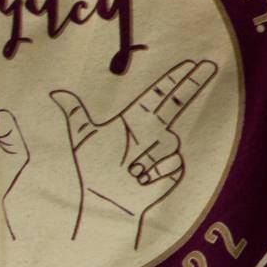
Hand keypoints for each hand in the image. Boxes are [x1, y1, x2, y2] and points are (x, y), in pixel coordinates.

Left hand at [47, 58, 214, 244]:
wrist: (106, 202)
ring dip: (149, 157)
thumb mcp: (82, 138)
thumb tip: (56, 92)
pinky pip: (172, 161)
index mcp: (137, 119)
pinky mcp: (173, 168)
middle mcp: (154, 130)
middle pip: (179, 102)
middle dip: (195, 83)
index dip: (175, 78)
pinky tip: (143, 180)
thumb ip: (76, 113)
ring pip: (167, 141)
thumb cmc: (94, 171)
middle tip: (210, 65)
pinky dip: (156, 171)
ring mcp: (165, 149)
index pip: (160, 93)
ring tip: (132, 172)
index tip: (189, 63)